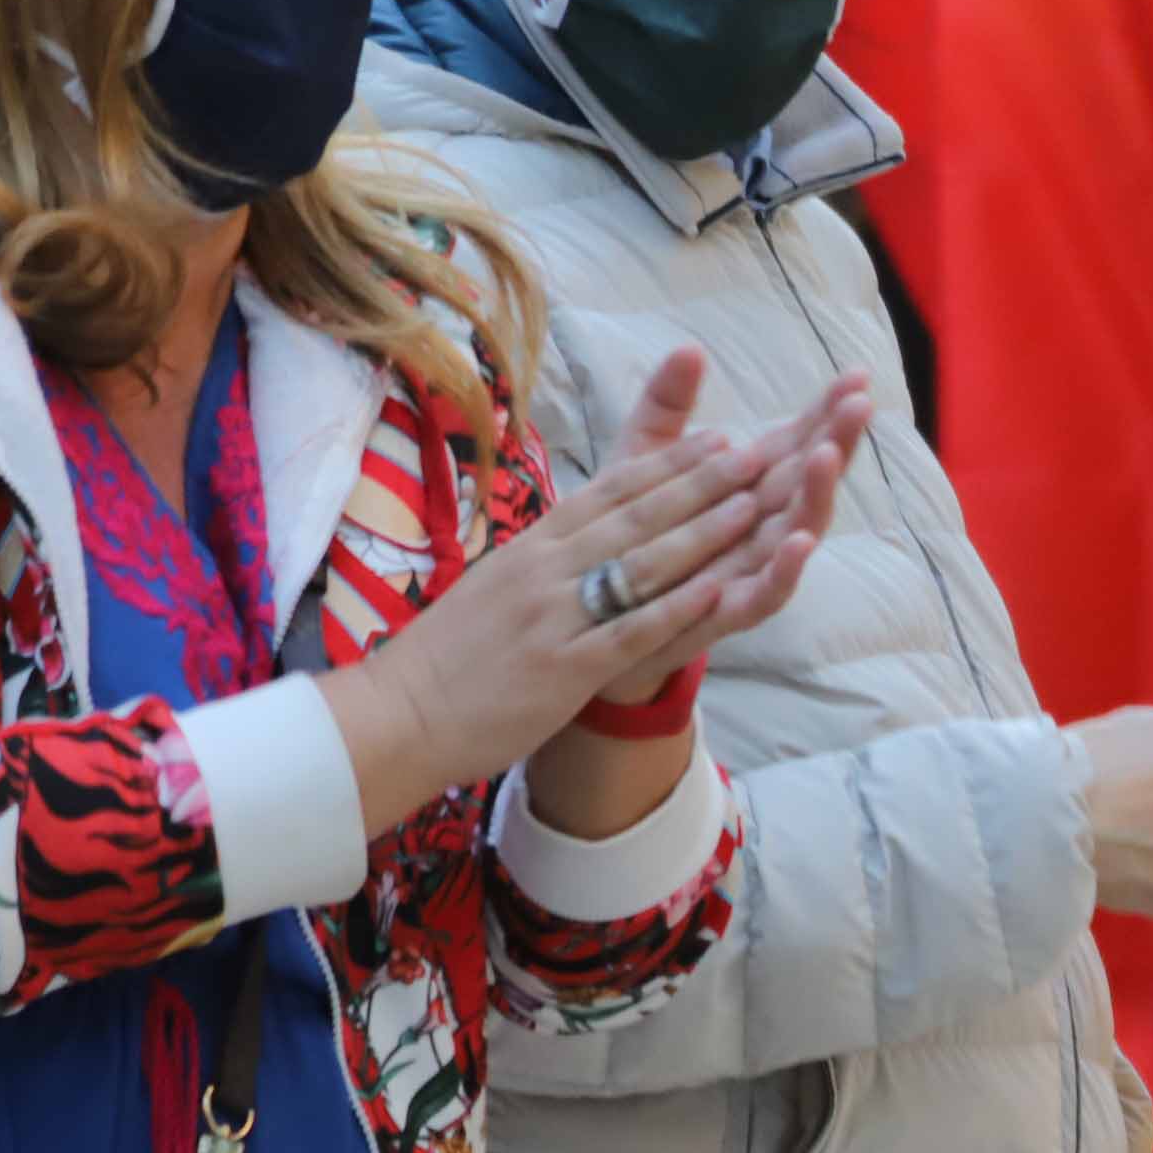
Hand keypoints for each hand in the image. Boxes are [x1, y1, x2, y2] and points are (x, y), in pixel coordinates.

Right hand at [323, 351, 787, 828]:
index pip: (611, 491)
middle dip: (701, 482)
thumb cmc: (446, 657)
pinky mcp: (563, 668)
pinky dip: (675, 608)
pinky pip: (628, 631)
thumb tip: (582, 535)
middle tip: (756, 452)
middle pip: (636, 515)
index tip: (718, 437)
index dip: (669, 463)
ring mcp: (555, 617)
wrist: (396, 715)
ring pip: (640, 564)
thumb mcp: (496, 587)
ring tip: (752, 504)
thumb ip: (544, 560)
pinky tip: (717, 588)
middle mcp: (546, 569)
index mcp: (533, 546)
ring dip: (701, 532)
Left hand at [591, 353, 873, 701]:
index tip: (856, 374)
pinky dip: (786, 569)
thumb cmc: (632, 536)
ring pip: (797, 530)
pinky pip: (766, 593)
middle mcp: (759, 525)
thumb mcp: (643, 462)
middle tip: (860, 404)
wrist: (598, 618)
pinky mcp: (728, 610)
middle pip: (807, 479)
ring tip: (827, 456)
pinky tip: (801, 541)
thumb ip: (667, 407)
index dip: (825, 410)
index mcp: (745, 486)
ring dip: (816, 495)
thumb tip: (690, 347)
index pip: (795, 441)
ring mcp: (749, 568)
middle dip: (836, 441)